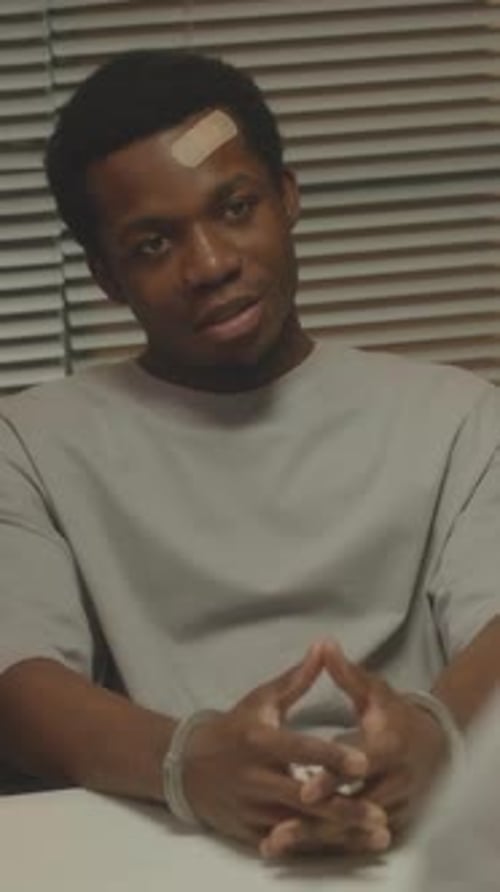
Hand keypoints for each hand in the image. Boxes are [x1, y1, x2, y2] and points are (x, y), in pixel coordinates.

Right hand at [181, 642, 380, 851]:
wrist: (186, 766)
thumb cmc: (232, 728)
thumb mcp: (261, 700)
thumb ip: (296, 680)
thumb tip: (322, 647)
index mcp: (259, 742)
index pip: (300, 750)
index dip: (331, 757)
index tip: (363, 763)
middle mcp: (254, 778)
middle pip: (304, 798)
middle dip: (344, 808)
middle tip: (381, 814)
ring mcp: (251, 809)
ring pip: (300, 826)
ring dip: (338, 833)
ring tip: (374, 835)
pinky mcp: (249, 831)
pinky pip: (287, 842)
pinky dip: (317, 844)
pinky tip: (346, 846)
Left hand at [264, 642, 447, 856]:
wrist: (432, 744)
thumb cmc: (394, 713)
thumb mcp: (374, 691)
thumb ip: (347, 673)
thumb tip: (323, 643)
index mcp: (390, 745)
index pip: (360, 765)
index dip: (332, 776)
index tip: (304, 786)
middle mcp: (396, 780)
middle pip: (355, 805)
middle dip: (319, 815)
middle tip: (280, 825)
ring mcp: (396, 805)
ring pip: (354, 826)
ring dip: (320, 834)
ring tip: (280, 839)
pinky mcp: (392, 822)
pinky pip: (358, 836)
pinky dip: (331, 840)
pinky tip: (299, 841)